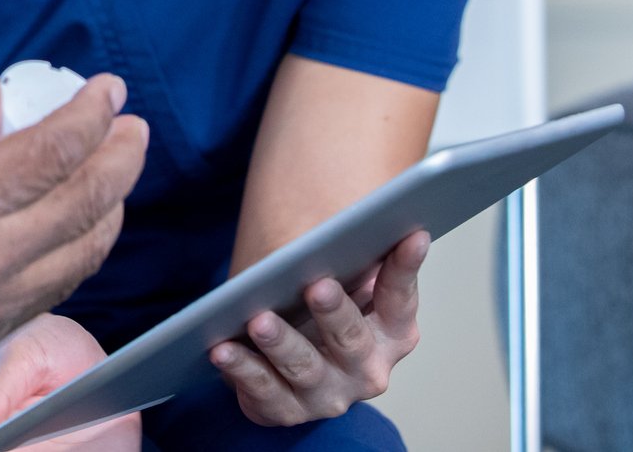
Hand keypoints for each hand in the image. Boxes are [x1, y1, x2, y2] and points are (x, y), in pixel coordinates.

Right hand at [0, 70, 147, 427]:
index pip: (53, 150)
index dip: (91, 113)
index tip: (107, 88)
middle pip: (89, 200)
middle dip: (122, 153)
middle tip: (130, 123)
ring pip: (88, 249)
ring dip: (114, 202)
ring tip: (115, 168)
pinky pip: (62, 284)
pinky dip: (86, 246)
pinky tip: (80, 224)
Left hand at [209, 231, 427, 425]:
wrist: (282, 354)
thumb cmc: (314, 303)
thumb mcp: (339, 275)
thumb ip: (349, 254)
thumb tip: (347, 221)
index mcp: (391, 334)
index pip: (400, 300)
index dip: (405, 268)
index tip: (410, 234)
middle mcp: (366, 372)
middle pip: (351, 341)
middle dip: (334, 314)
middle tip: (317, 285)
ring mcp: (327, 395)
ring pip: (305, 370)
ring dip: (282, 344)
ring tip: (259, 320)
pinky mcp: (285, 409)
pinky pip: (262, 393)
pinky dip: (242, 370)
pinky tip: (222, 349)